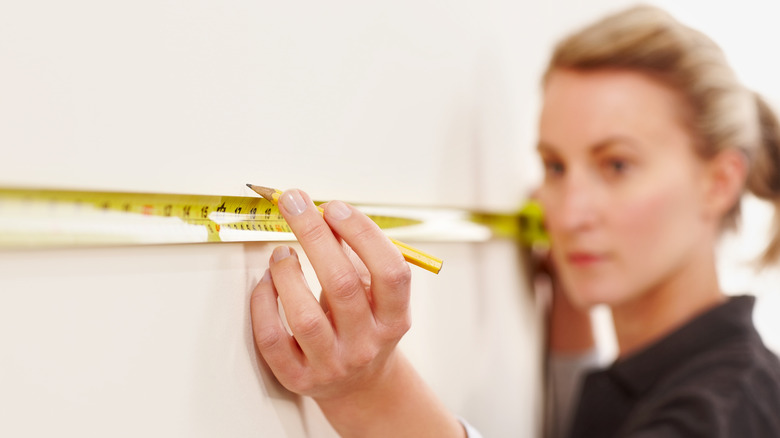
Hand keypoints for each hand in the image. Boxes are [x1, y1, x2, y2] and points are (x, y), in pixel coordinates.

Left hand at [250, 189, 411, 401]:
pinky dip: (262, 304)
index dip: (364, 234)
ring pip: (304, 317)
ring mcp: (332, 364)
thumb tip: (323, 212)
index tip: (334, 207)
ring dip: (286, 273)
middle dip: (315, 235)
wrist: (359, 386)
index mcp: (394, 318)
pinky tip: (265, 282)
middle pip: (342, 285)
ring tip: (281, 252)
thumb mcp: (376, 295)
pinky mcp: (298, 378)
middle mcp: (366, 344)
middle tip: (294, 203)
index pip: (390, 272)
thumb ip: (357, 257)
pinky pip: (271, 339)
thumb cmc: (363, 325)